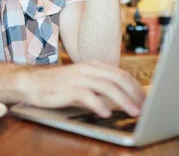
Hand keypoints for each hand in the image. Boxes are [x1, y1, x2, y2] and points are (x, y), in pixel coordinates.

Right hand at [23, 60, 145, 117]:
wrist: (32, 82)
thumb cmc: (59, 84)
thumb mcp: (83, 82)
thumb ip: (100, 87)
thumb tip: (120, 99)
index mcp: (95, 66)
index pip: (122, 74)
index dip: (136, 87)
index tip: (146, 99)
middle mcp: (89, 69)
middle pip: (119, 78)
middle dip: (134, 93)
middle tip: (145, 107)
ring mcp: (79, 78)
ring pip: (107, 87)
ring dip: (123, 100)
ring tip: (133, 111)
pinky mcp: (68, 88)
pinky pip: (87, 96)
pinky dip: (98, 104)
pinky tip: (106, 113)